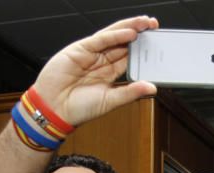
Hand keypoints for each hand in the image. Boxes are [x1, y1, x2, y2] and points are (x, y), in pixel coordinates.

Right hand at [32, 16, 158, 128]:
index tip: (159, 46)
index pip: (131, 59)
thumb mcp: (110, 101)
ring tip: (146, 23)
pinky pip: (100, 39)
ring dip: (130, 28)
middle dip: (140, 35)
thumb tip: (152, 88)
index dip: (144, 51)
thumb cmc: (78, 108)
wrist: (53, 109)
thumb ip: (131, 93)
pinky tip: (129, 32)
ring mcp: (92, 54)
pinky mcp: (80, 49)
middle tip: (156, 26)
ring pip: (114, 37)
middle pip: (124, 44)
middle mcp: (102, 62)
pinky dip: (115, 35)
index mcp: (110, 74)